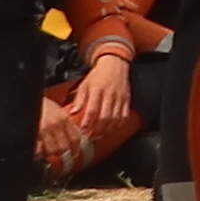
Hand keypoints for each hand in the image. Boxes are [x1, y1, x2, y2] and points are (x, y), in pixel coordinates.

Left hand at [53, 55, 138, 170]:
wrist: (115, 64)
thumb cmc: (99, 75)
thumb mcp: (84, 84)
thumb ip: (79, 99)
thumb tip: (73, 112)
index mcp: (97, 90)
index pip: (92, 110)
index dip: (87, 123)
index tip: (83, 130)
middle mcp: (109, 94)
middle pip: (105, 117)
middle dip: (97, 130)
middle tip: (91, 136)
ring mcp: (120, 98)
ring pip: (115, 119)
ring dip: (108, 129)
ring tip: (101, 134)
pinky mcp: (127, 100)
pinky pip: (125, 115)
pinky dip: (119, 124)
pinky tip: (113, 128)